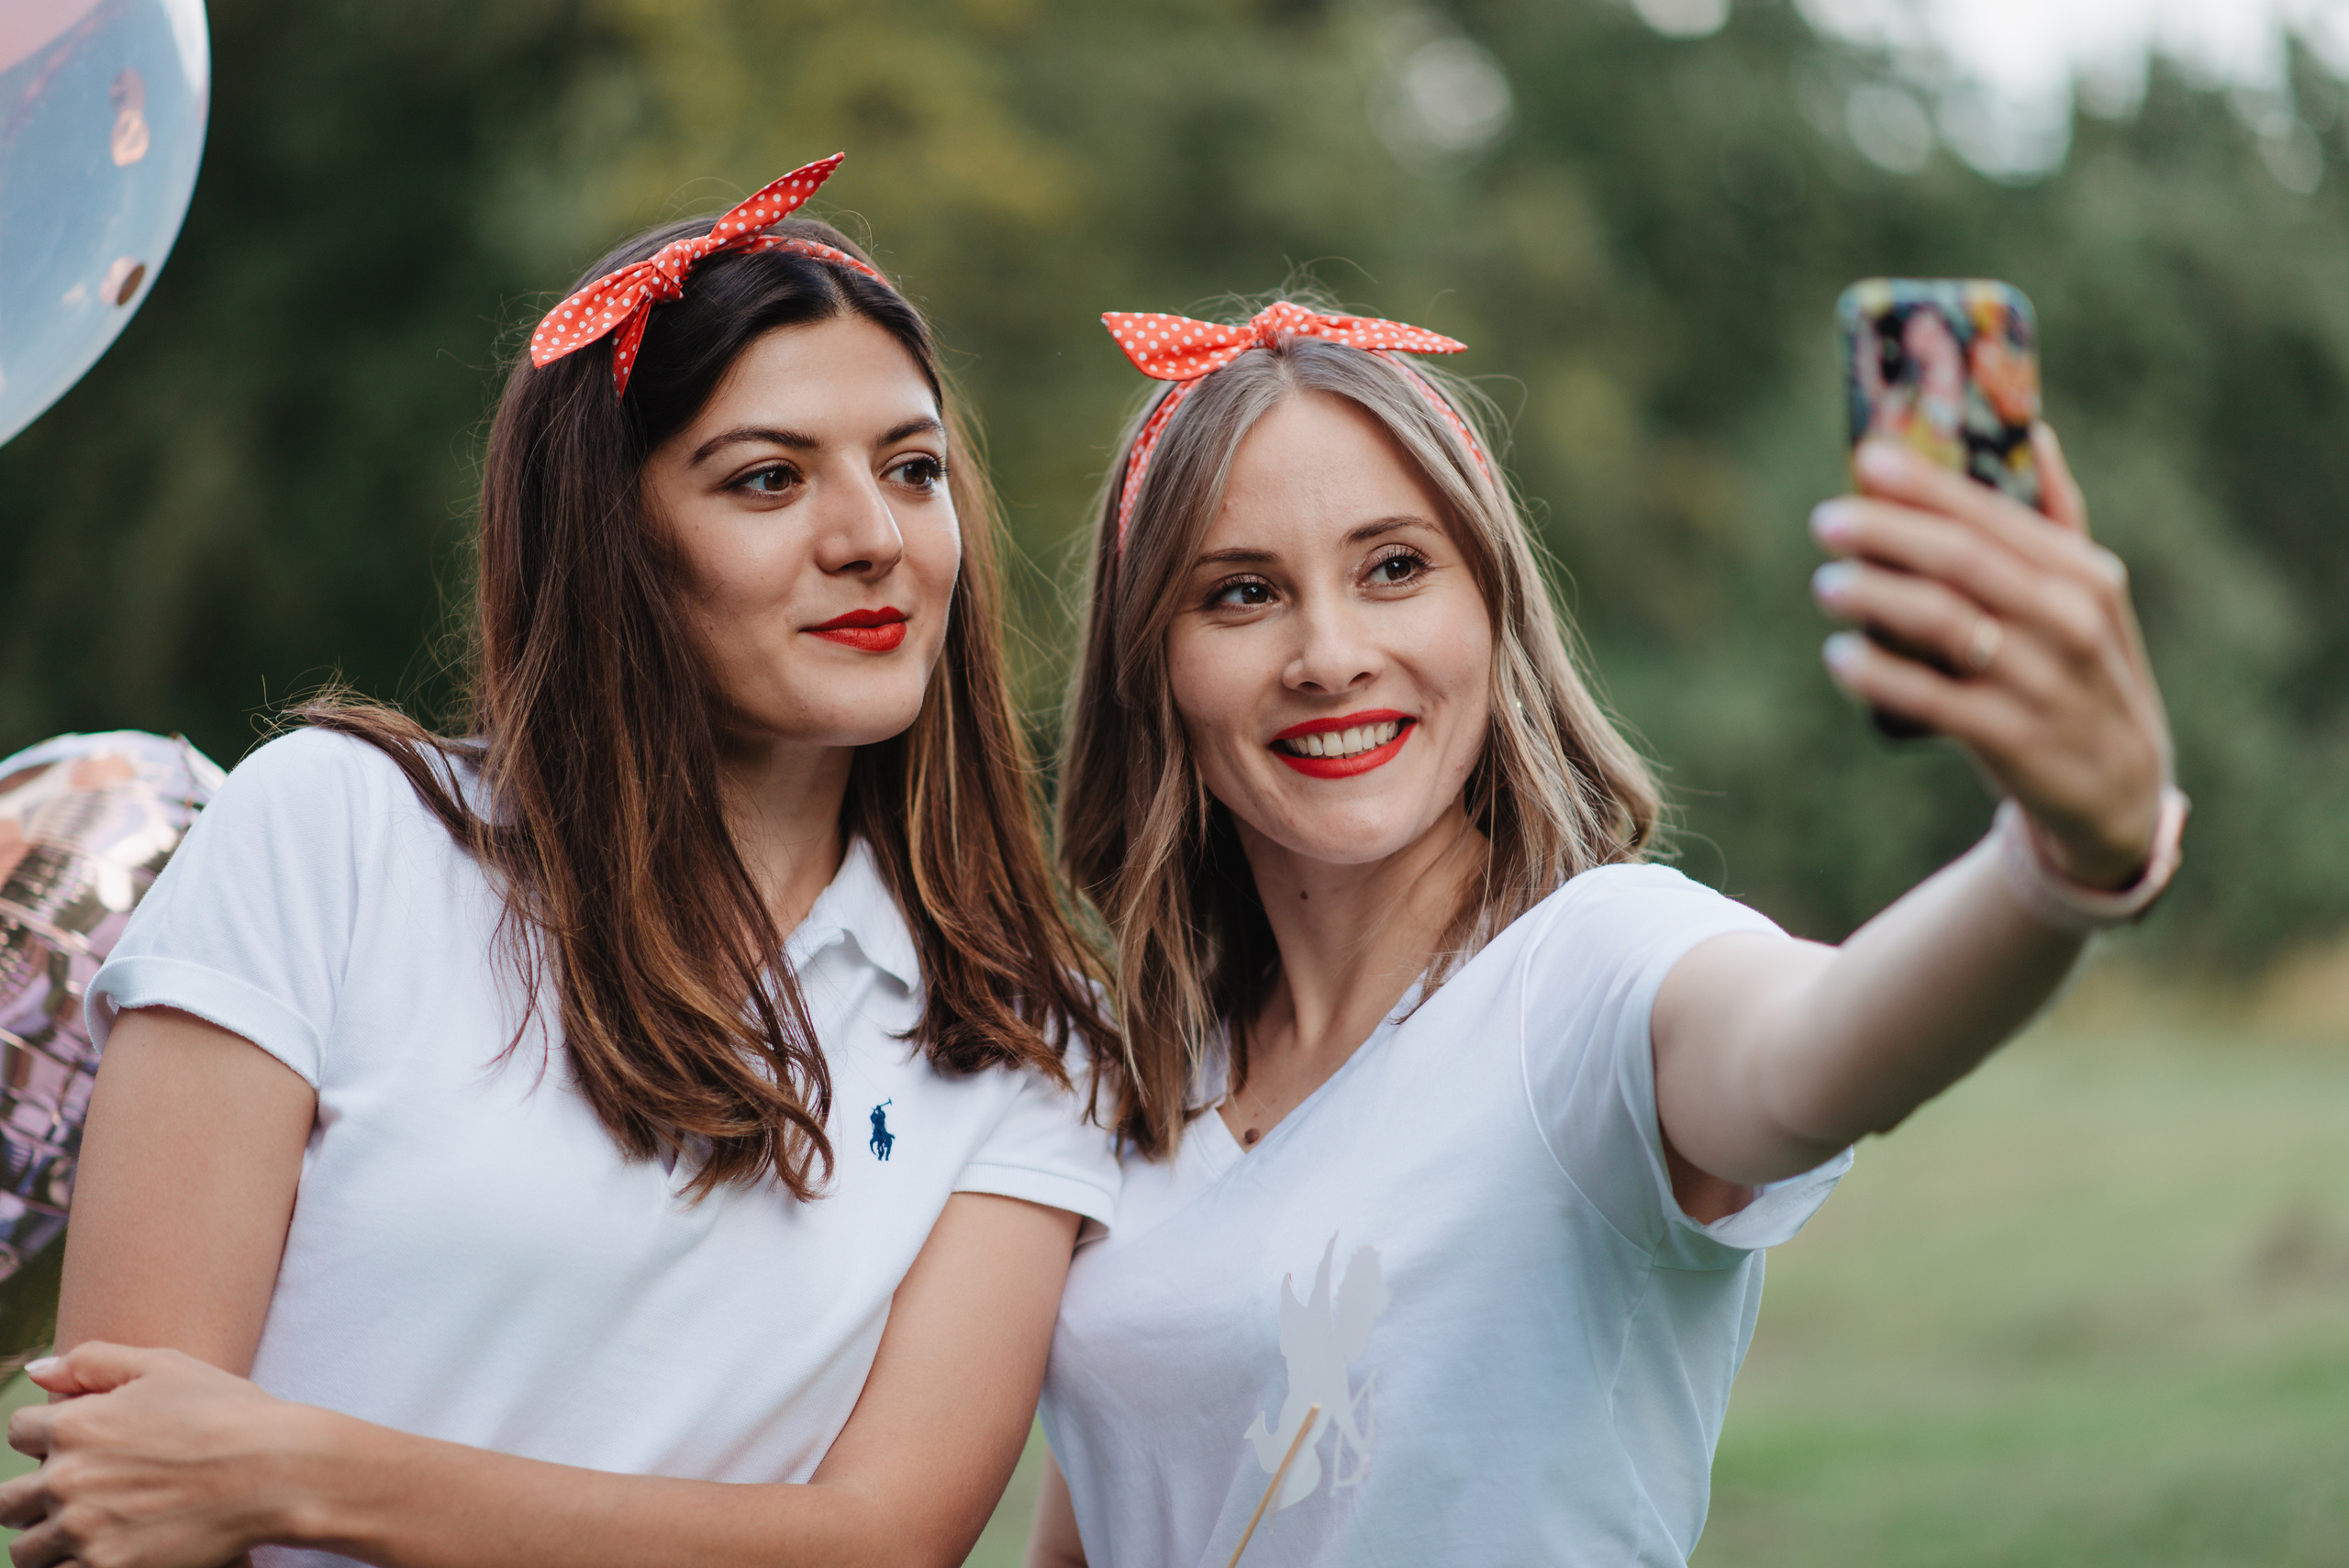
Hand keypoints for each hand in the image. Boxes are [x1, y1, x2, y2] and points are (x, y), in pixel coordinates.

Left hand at [1, 1343, 297, 1567]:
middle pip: (7, 1502)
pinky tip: (104, 1553)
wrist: (278, 1470)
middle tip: (76, 1496)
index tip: (77, 1444)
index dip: (46, 1435)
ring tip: (88, 1531)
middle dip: (32, 1498)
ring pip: (26, 1550)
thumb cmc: (227, 1412)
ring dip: (49, 1541)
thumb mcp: (165, 1366)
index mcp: (76, 1425)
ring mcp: (85, 1531)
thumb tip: (37, 1370)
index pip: (19, 1432)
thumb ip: (93, 1361)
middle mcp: (68, 1479)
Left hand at [1809, 428, 2171, 888]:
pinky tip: (1840, 657)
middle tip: (1826, 520)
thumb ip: (2056, 520)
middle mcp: (2068, 619)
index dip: (1926, 484)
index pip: (1992, 514)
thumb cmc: (2081, 675)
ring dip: (1875, 597)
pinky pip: (1934, 699)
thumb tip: (2035, 433)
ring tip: (1827, 585)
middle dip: (1888, 533)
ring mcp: (2043, 680)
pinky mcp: (2014, 739)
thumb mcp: (2087, 599)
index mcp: (2081, 574)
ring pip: (1944, 623)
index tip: (1866, 458)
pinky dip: (1881, 675)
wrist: (2118, 791)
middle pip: (1962, 560)